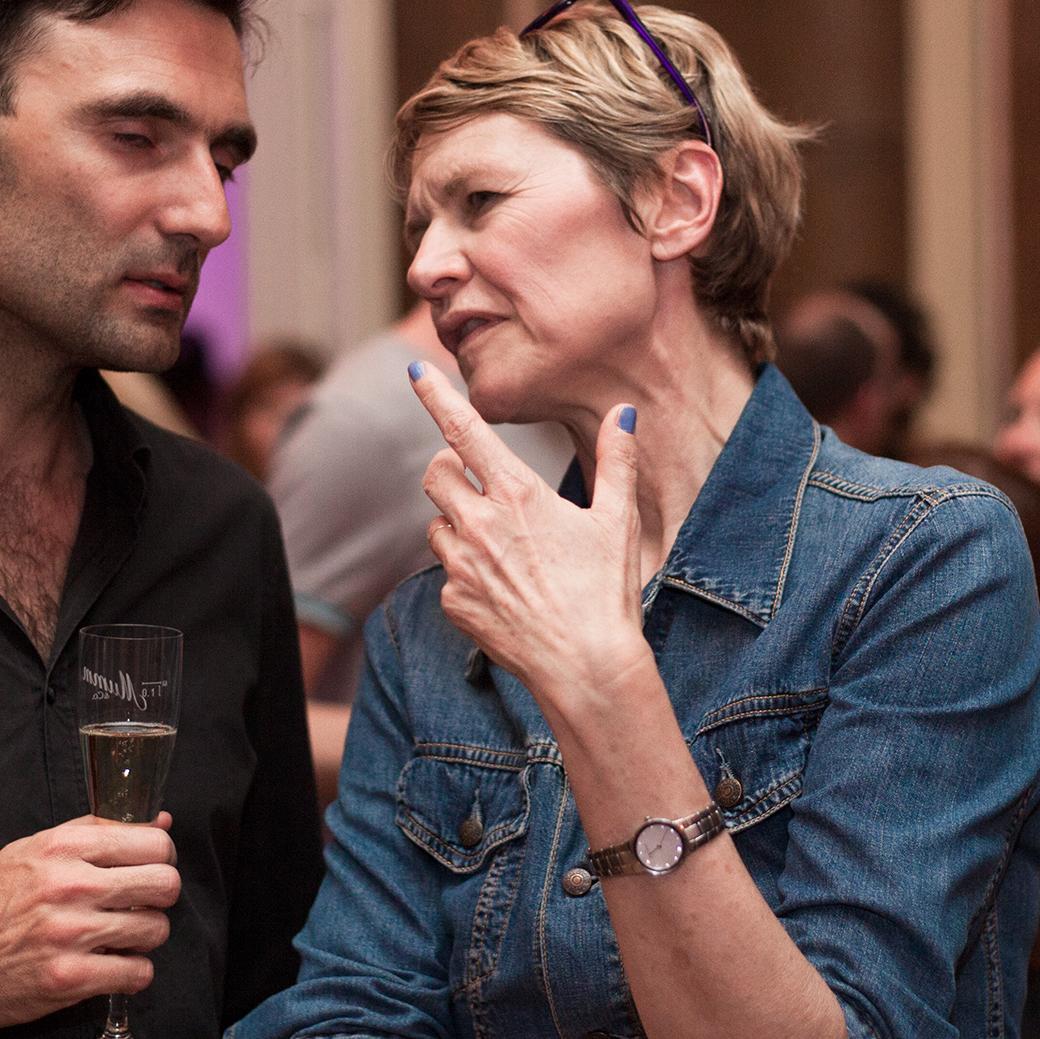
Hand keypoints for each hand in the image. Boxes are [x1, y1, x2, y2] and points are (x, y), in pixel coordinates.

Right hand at [0, 814, 181, 1030]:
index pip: (154, 843)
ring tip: (117, 939)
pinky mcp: (68, 979)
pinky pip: (137, 974)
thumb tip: (161, 820)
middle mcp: (69, 886)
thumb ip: (97, 832)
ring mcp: (69, 934)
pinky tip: (110, 968)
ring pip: (155, 930)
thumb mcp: (33, 851)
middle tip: (138, 907)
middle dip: (158, 898)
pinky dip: (131, 974)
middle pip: (165, 885)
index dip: (162, 858)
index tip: (149, 871)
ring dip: (143, 938)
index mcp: (62, 848)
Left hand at [409, 365, 644, 701]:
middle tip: (475, 481)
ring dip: (457, 525)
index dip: (437, 397)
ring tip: (503, 548)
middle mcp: (480, 525)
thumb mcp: (617, 521)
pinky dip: (465, 573)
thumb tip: (623, 415)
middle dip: (448, 469)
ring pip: (436, 525)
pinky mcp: (453, 603)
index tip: (415, 371)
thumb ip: (618, 461)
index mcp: (518, 495)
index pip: (465, 431)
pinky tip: (503, 589)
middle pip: (435, 474)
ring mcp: (461, 566)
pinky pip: (446, 574)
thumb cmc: (607, 593)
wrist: (586, 667)